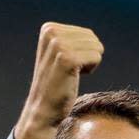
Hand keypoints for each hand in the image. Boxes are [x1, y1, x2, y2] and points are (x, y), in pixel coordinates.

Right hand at [14, 23, 103, 138]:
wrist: (42, 109)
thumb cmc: (55, 83)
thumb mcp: (58, 54)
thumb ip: (70, 39)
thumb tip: (91, 36)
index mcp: (48, 29)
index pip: (87, 33)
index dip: (82, 51)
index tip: (64, 64)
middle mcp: (51, 33)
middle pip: (92, 39)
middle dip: (87, 57)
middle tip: (68, 72)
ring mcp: (58, 46)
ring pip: (96, 48)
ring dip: (88, 64)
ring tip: (70, 75)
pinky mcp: (67, 59)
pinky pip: (96, 57)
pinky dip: (90, 69)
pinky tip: (74, 78)